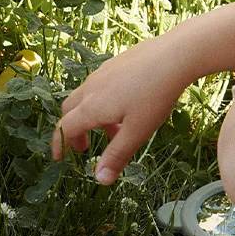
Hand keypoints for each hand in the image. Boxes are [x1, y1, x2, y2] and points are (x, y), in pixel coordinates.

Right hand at [53, 36, 195, 183]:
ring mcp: (102, 73)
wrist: (174, 56)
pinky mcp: (115, 63)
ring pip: (85, 98)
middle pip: (70, 111)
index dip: (60, 145)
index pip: (65, 128)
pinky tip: (127, 108)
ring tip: (116, 131)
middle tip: (86, 148)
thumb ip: (116, 156)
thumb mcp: (137, 132)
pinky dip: (102, 103)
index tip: (60, 158)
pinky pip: (99, 86)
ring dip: (92, 118)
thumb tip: (99, 180)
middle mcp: (90, 88)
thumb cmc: (155, 96)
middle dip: (74, 132)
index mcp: (91, 107)